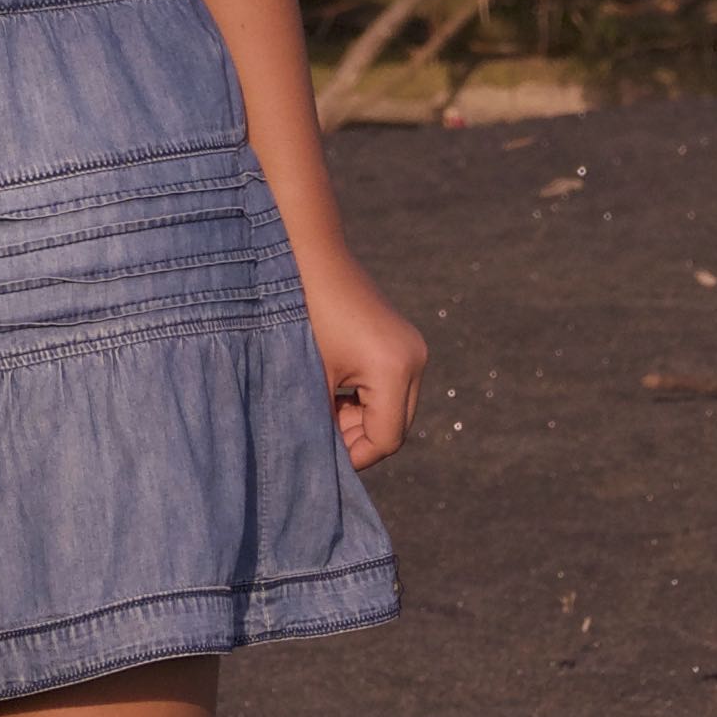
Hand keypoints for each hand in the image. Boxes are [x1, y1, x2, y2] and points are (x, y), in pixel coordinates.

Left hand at [305, 250, 428, 472]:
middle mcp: (415, 359)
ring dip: (360, 420)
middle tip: (318, 433)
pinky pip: (392, 387)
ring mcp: (413, 348)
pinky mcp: (404, 341)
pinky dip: (365, 399)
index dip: (354, 457)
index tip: (321, 459)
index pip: (386, 439)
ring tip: (322, 408)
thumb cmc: (302, 313)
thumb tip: (324, 461)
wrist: (310, 255)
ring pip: (394, 410)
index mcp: (394, 369)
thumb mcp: (308, 375)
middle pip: (395, 428)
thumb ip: (320, 421)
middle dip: (358, 439)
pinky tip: (334, 389)